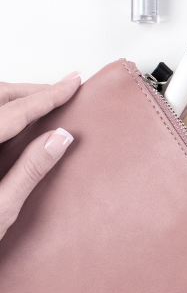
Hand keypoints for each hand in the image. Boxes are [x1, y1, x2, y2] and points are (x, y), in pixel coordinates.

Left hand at [0, 73, 80, 241]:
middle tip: (62, 91)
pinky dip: (0, 115)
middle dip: (30, 91)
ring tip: (42, 104)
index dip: (47, 96)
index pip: (13, 111)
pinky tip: (15, 125)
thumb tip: (60, 138)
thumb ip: (30, 170)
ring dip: (12, 100)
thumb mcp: (0, 209)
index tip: (72, 83)